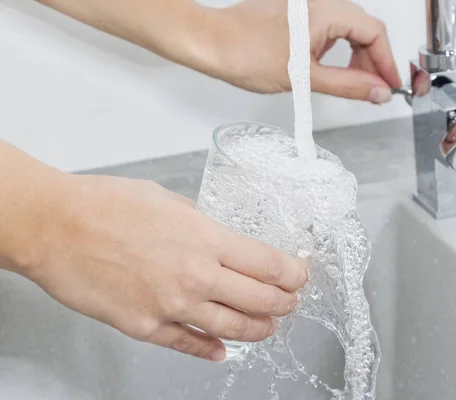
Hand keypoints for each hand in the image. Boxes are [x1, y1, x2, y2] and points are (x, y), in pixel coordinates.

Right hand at [20, 175, 307, 361]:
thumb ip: (201, 224)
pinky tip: (221, 349)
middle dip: (284, 302)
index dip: (294, 273)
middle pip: (261, 299)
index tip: (300, 275)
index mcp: (205, 239)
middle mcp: (195, 276)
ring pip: (233, 327)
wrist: (55, 227)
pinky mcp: (146, 326)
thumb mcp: (168, 200)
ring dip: (259, 329)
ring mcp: (171, 306)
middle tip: (291, 301)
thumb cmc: (105, 205)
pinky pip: (188, 343)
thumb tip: (218, 239)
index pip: (269, 264)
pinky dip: (210, 348)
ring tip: (268, 325)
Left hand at [210, 0, 401, 103]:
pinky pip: (328, 28)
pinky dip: (336, 50)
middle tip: (373, 90)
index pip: (374, 32)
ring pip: (346, 29)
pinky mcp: (298, 12)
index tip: (391, 84)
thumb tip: (378, 92)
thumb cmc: (246, 54)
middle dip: (371, 61)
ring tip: (351, 83)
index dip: (387, 61)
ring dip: (354, 56)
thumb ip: (348, 85)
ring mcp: (307, 5)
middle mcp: (319, 1)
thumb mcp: (304, 78)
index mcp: (325, 10)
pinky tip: (330, 69)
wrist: (213, 44)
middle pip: (363, 29)